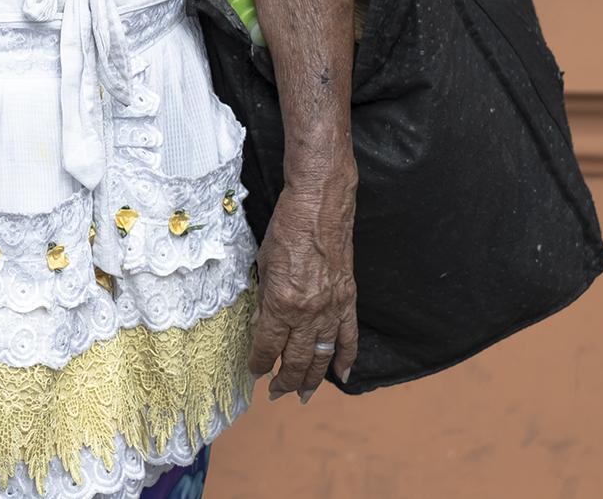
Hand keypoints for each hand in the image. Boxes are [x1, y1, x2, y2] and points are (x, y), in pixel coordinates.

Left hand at [248, 155, 358, 401]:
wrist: (320, 207)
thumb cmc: (286, 229)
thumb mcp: (263, 264)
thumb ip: (264, 299)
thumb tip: (262, 326)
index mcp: (281, 302)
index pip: (268, 345)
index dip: (258, 362)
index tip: (253, 371)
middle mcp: (308, 311)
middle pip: (296, 358)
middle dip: (284, 380)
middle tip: (275, 393)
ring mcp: (331, 308)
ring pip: (322, 356)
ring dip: (312, 379)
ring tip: (303, 395)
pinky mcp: (348, 300)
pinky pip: (349, 338)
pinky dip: (347, 359)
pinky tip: (342, 376)